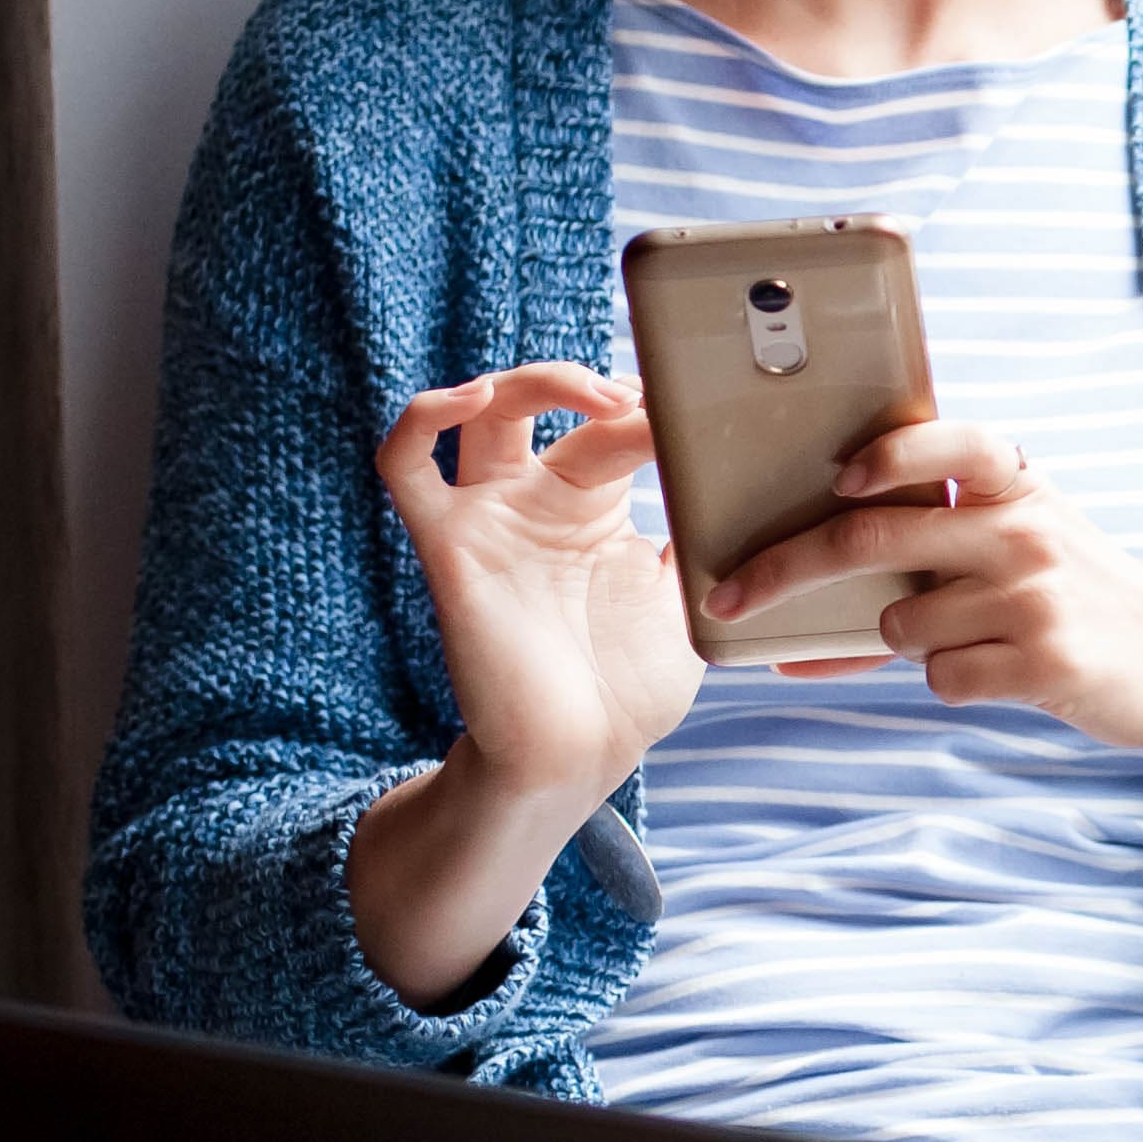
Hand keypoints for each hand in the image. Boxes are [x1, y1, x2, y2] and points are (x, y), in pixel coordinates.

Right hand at [372, 363, 700, 805]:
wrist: (580, 760)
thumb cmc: (629, 690)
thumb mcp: (688, 597)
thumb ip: (699, 533)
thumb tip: (740, 475)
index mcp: (590, 508)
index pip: (610, 425)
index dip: (649, 409)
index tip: (697, 419)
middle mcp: (533, 502)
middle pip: (540, 400)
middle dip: (595, 383)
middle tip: (646, 402)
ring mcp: (488, 519)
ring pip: (478, 411)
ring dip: (531, 380)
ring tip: (598, 395)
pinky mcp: (448, 546)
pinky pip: (402, 465)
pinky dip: (422, 416)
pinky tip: (473, 396)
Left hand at [707, 415, 1142, 747]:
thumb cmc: (1075, 589)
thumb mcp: (1025, 532)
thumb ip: (939, 532)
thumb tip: (808, 578)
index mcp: (1015, 483)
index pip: (948, 443)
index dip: (886, 458)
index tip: (836, 480)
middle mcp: (1023, 530)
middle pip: (872, 539)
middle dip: (781, 571)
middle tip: (725, 599)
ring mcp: (1034, 597)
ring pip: (901, 623)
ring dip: (911, 639)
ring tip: (977, 634)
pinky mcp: (1045, 662)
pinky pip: (941, 676)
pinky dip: (952, 679)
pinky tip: (1002, 669)